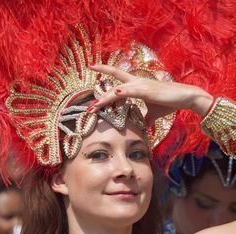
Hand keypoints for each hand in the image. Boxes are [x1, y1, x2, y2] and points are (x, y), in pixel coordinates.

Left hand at [90, 64, 213, 124]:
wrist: (184, 98)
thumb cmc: (169, 102)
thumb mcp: (153, 112)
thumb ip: (145, 118)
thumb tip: (143, 127)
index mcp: (136, 84)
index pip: (117, 75)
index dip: (104, 69)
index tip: (92, 65)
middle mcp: (136, 82)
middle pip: (113, 85)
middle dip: (100, 96)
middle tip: (89, 107)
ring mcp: (140, 85)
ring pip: (118, 90)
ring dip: (105, 99)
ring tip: (94, 106)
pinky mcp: (146, 91)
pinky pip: (131, 91)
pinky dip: (122, 92)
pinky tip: (114, 93)